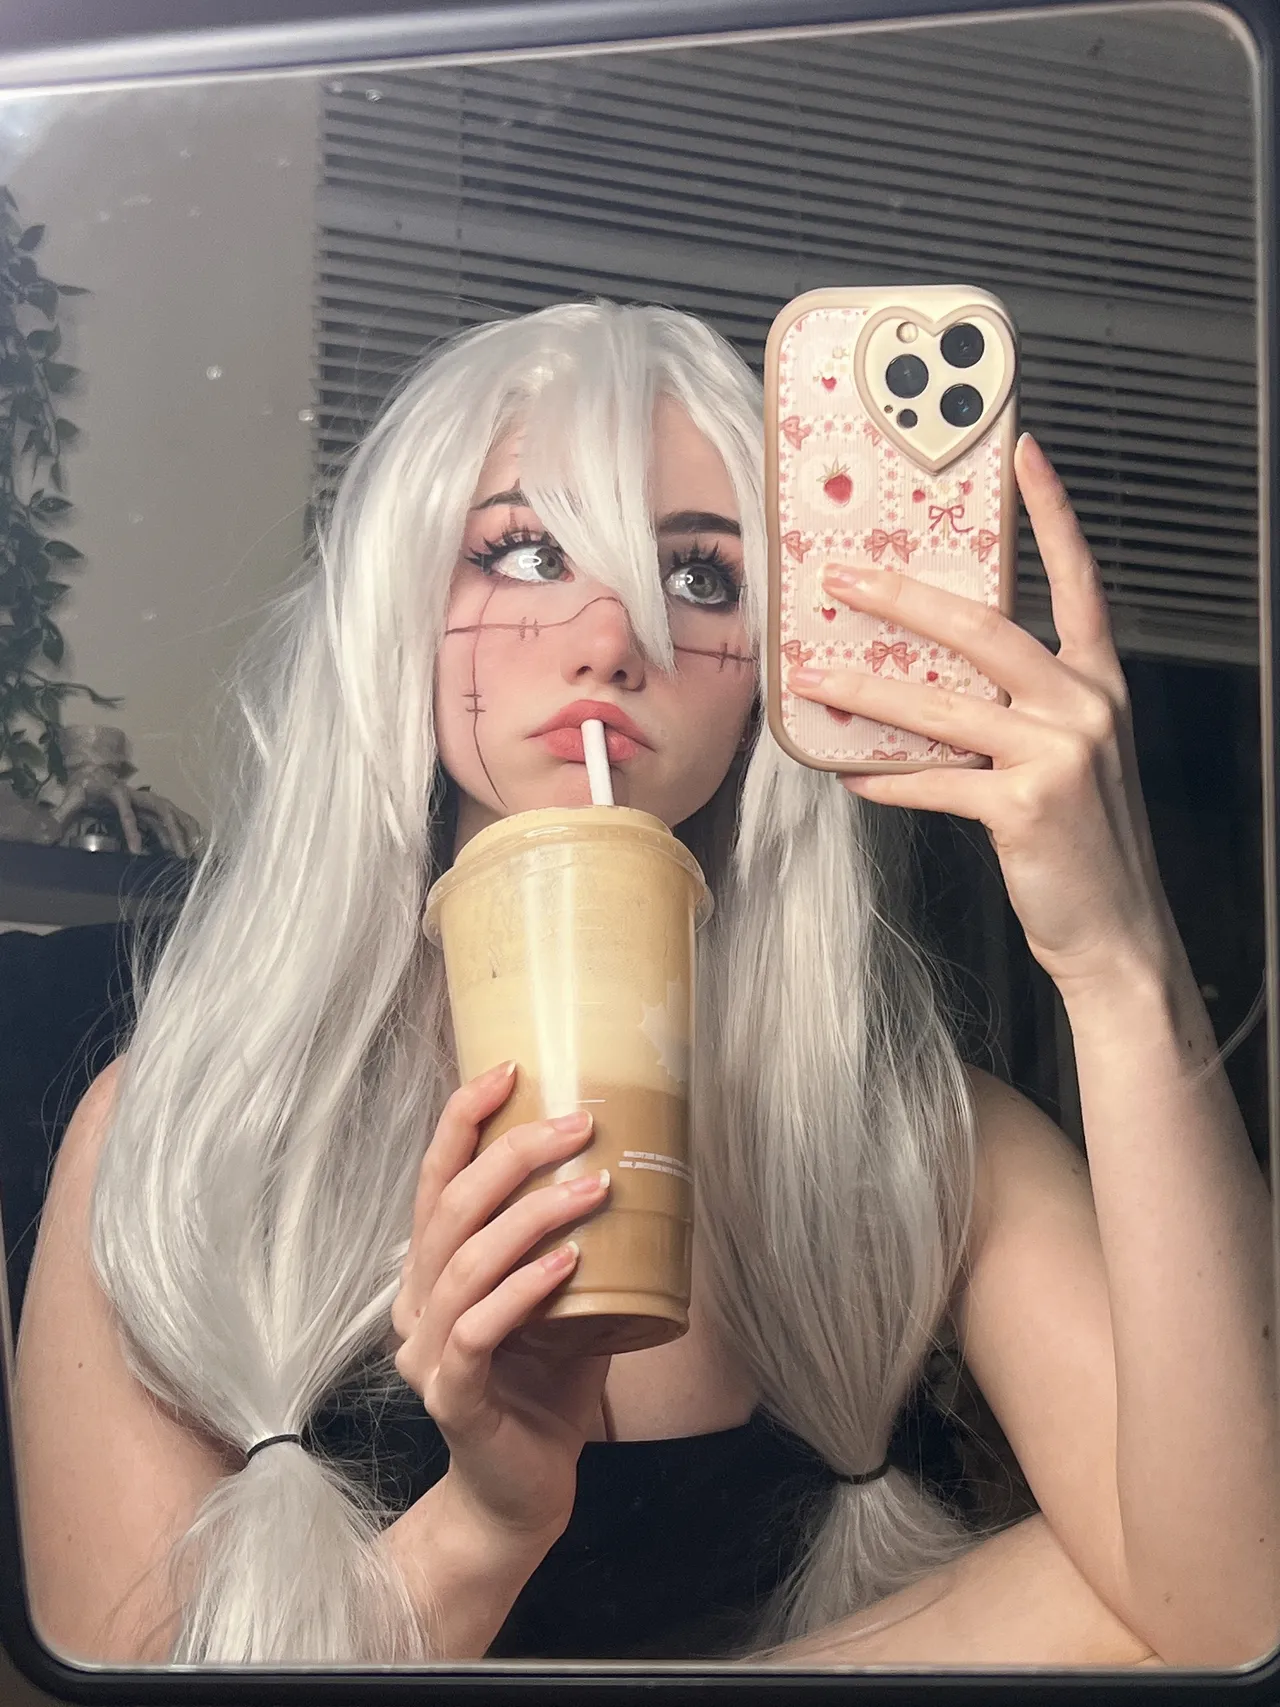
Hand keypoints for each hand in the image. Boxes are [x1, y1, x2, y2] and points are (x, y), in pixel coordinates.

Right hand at [390, 1063, 611, 1543]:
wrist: (521, 1493)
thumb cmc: (545, 1387)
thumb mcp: (563, 1299)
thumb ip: (572, 1242)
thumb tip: (633, 1166)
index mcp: (432, 1270)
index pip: (434, 1180)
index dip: (461, 1121)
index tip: (507, 1069)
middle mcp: (415, 1303)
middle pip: (449, 1208)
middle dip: (513, 1153)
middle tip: (579, 1123)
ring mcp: (427, 1352)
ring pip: (464, 1262)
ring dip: (533, 1215)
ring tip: (595, 1186)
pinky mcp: (452, 1396)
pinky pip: (480, 1329)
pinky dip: (524, 1288)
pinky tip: (569, 1263)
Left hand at [786, 434, 1175, 994]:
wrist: (1117, 929)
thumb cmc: (1081, 841)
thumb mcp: (1063, 756)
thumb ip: (1012, 711)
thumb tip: (919, 683)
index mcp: (1095, 681)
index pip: (1078, 580)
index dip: (1052, 514)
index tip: (1025, 455)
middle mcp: (1085, 704)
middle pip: (984, 628)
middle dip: (903, 598)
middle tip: (841, 578)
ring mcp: (1061, 753)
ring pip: (943, 705)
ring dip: (867, 690)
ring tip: (811, 677)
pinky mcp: (1028, 806)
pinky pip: (936, 780)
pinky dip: (886, 778)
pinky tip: (847, 773)